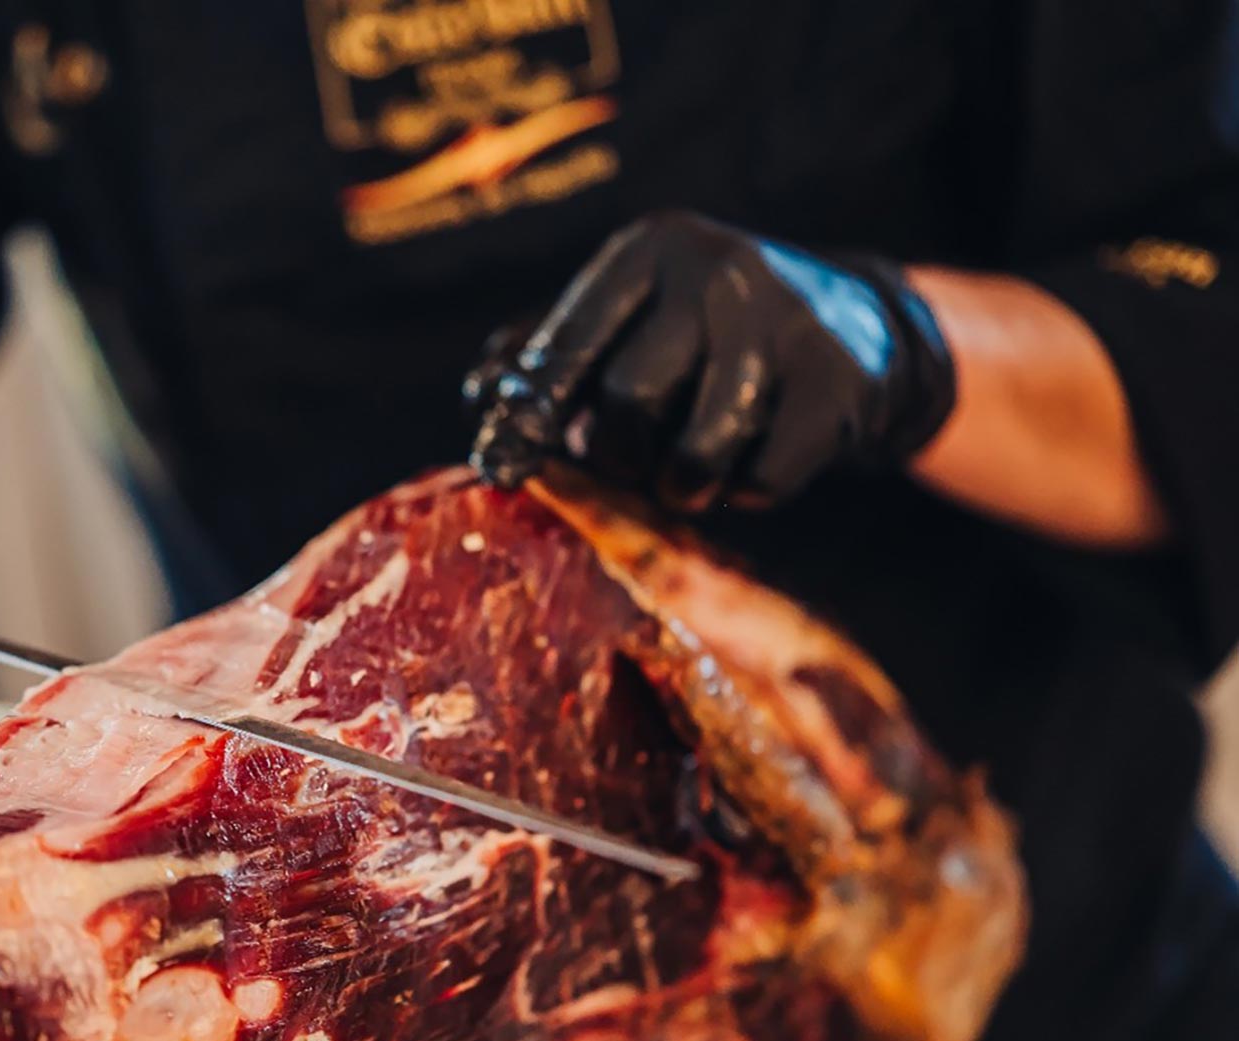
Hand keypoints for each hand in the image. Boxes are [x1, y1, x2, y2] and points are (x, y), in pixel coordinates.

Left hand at [468, 211, 957, 509]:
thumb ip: (550, 352)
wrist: (859, 328)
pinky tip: (753, 458)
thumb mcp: (631, 314)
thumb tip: (481, 399)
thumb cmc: (708, 331)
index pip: (566, 346)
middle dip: (614, 453)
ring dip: (680, 486)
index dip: (529, 416)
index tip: (504, 464)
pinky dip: (745, 491)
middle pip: (625, 404)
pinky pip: (761, 479)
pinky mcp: (835, 384)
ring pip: (694, 454)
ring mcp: (783, 324)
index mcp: (648, 250)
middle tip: (629, 456)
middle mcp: (715, 272)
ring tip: (685, 473)